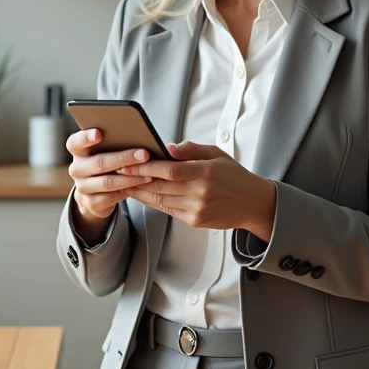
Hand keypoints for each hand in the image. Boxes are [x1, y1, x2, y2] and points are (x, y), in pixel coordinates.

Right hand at [67, 128, 154, 220]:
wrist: (95, 194)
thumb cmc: (105, 165)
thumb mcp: (105, 152)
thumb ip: (114, 143)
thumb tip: (139, 136)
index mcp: (78, 151)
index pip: (75, 142)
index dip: (86, 137)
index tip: (99, 133)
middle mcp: (76, 169)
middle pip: (99, 162)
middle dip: (124, 158)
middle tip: (144, 154)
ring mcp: (82, 187)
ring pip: (108, 182)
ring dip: (131, 178)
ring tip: (149, 173)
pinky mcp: (91, 202)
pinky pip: (112, 197)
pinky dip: (128, 190)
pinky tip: (142, 185)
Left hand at [116, 140, 276, 240]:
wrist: (252, 203)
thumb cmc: (234, 175)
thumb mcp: (217, 154)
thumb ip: (191, 150)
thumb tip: (167, 147)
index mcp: (205, 172)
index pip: (169, 170)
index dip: (146, 168)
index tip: (128, 163)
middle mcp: (200, 193)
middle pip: (160, 186)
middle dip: (136, 180)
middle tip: (116, 172)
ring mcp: (197, 209)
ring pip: (160, 200)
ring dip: (139, 192)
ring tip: (123, 184)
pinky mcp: (194, 221)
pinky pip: (167, 210)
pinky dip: (152, 202)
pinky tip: (141, 195)